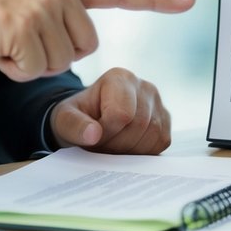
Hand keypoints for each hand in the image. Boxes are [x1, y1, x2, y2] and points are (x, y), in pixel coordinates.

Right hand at [0, 0, 194, 81]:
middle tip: (19, 36)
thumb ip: (60, 11)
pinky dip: (12, 69)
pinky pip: (33, 70)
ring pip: (60, 62)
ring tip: (4, 38)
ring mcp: (42, 4)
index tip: (190, 1)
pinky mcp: (22, 24)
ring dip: (30, 63)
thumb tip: (80, 45)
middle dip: (52, 54)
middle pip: (85, 48)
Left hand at [47, 68, 170, 153]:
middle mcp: (144, 86)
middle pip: (139, 126)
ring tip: (111, 145)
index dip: (106, 134)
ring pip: (153, 135)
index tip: (92, 136)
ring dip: (130, 150)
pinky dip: (143, 152)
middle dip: (117, 144)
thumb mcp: (65, 119)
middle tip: (101, 145)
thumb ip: (74, 125)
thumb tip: (93, 135)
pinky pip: (161, 142)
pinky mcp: (165, 119)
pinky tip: (126, 146)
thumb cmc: (77, 117)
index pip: (121, 114)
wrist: (89, 119)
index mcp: (119, 78)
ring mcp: (158, 102)